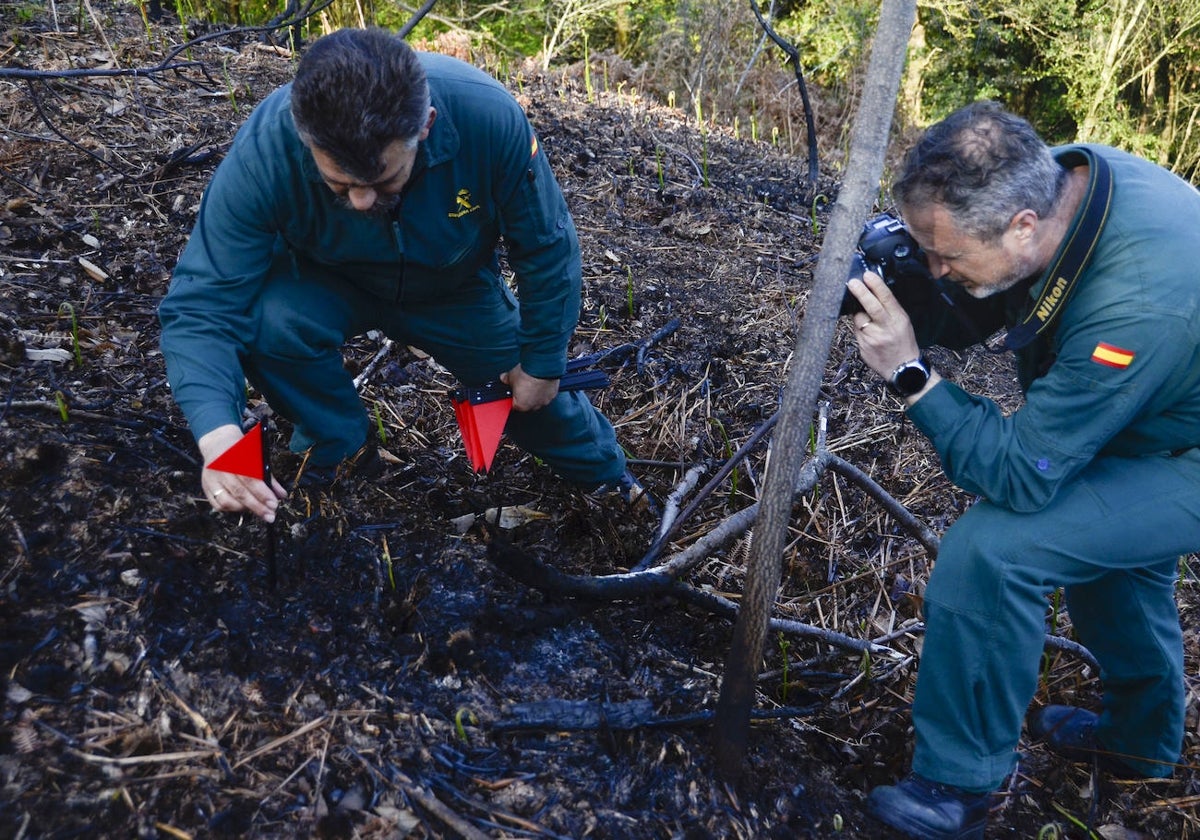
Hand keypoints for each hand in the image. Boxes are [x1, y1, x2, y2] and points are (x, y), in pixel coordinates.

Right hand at [197, 424, 287, 522]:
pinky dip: (232, 509)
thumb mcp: (257, 458)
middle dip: (257, 507)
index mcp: (236, 458)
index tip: (274, 504)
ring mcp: (211, 479)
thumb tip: (281, 495)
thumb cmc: (241, 452)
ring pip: (227, 502)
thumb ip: (269, 478)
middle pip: (239, 493)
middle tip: (270, 516)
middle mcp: (221, 469)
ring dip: (245, 509)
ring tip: (258, 509)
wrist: (218, 445)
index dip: (262, 494)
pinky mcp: (205, 487)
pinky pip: (218, 505)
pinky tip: (243, 508)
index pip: (250, 479)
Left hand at [500, 363, 558, 411]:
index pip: (515, 406)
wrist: (543, 367)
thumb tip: (504, 378)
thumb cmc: (527, 374)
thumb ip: (506, 379)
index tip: (513, 391)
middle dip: (525, 397)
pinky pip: (547, 395)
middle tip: (523, 386)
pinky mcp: (553, 394)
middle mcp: (534, 406)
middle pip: (528, 405)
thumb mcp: (511, 376)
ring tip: (533, 383)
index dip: (513, 398)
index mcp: (521, 406)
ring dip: (535, 394)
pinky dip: (544, 390)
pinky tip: (541, 382)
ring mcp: (545, 401)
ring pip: (538, 400)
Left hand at [846, 271, 939, 399]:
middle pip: (872, 307)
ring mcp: (873, 339)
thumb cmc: (903, 342)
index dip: (876, 285)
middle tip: (852, 282)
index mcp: (899, 319)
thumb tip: (872, 291)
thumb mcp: (903, 323)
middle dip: (861, 293)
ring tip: (866, 317)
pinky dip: (858, 327)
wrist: (902, 369)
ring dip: (858, 314)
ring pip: (859, 319)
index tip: (867, 275)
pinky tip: (866, 331)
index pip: (887, 299)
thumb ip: (890, 309)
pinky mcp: (863, 347)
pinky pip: (856, 331)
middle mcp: (886, 328)